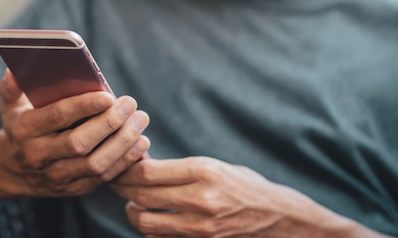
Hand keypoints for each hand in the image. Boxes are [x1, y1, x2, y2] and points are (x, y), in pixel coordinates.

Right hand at [0, 68, 149, 196]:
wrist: (14, 169)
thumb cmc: (21, 126)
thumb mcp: (10, 105)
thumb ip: (12, 86)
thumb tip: (14, 69)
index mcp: (24, 130)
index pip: (57, 117)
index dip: (83, 106)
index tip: (108, 96)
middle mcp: (39, 156)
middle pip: (79, 143)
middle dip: (109, 123)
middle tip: (130, 104)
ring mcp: (57, 177)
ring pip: (96, 164)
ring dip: (123, 142)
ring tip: (140, 120)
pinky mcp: (75, 189)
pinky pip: (104, 178)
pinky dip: (125, 160)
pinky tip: (140, 142)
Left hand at [112, 157, 386, 237]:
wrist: (281, 218)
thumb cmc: (247, 186)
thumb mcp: (217, 167)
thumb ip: (182, 168)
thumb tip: (145, 165)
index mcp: (204, 170)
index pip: (149, 171)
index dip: (127, 169)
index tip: (121, 165)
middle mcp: (200, 198)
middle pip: (143, 195)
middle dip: (123, 189)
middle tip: (116, 183)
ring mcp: (201, 225)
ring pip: (147, 222)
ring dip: (132, 213)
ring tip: (132, 205)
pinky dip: (151, 231)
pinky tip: (151, 221)